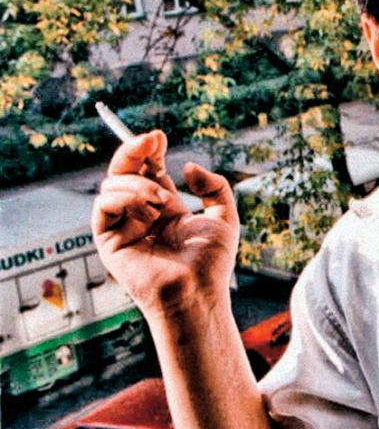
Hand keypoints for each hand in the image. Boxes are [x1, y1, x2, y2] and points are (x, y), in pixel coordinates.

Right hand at [92, 130, 239, 315]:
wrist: (197, 292)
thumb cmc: (211, 264)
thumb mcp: (225, 218)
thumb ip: (215, 187)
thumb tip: (187, 166)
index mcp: (165, 208)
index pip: (148, 169)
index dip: (149, 150)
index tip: (159, 137)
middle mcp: (141, 214)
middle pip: (124, 171)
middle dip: (133, 150)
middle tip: (150, 140)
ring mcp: (123, 226)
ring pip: (113, 184)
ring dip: (139, 183)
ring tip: (164, 201)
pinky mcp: (108, 240)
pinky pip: (103, 205)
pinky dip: (125, 198)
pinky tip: (148, 210)